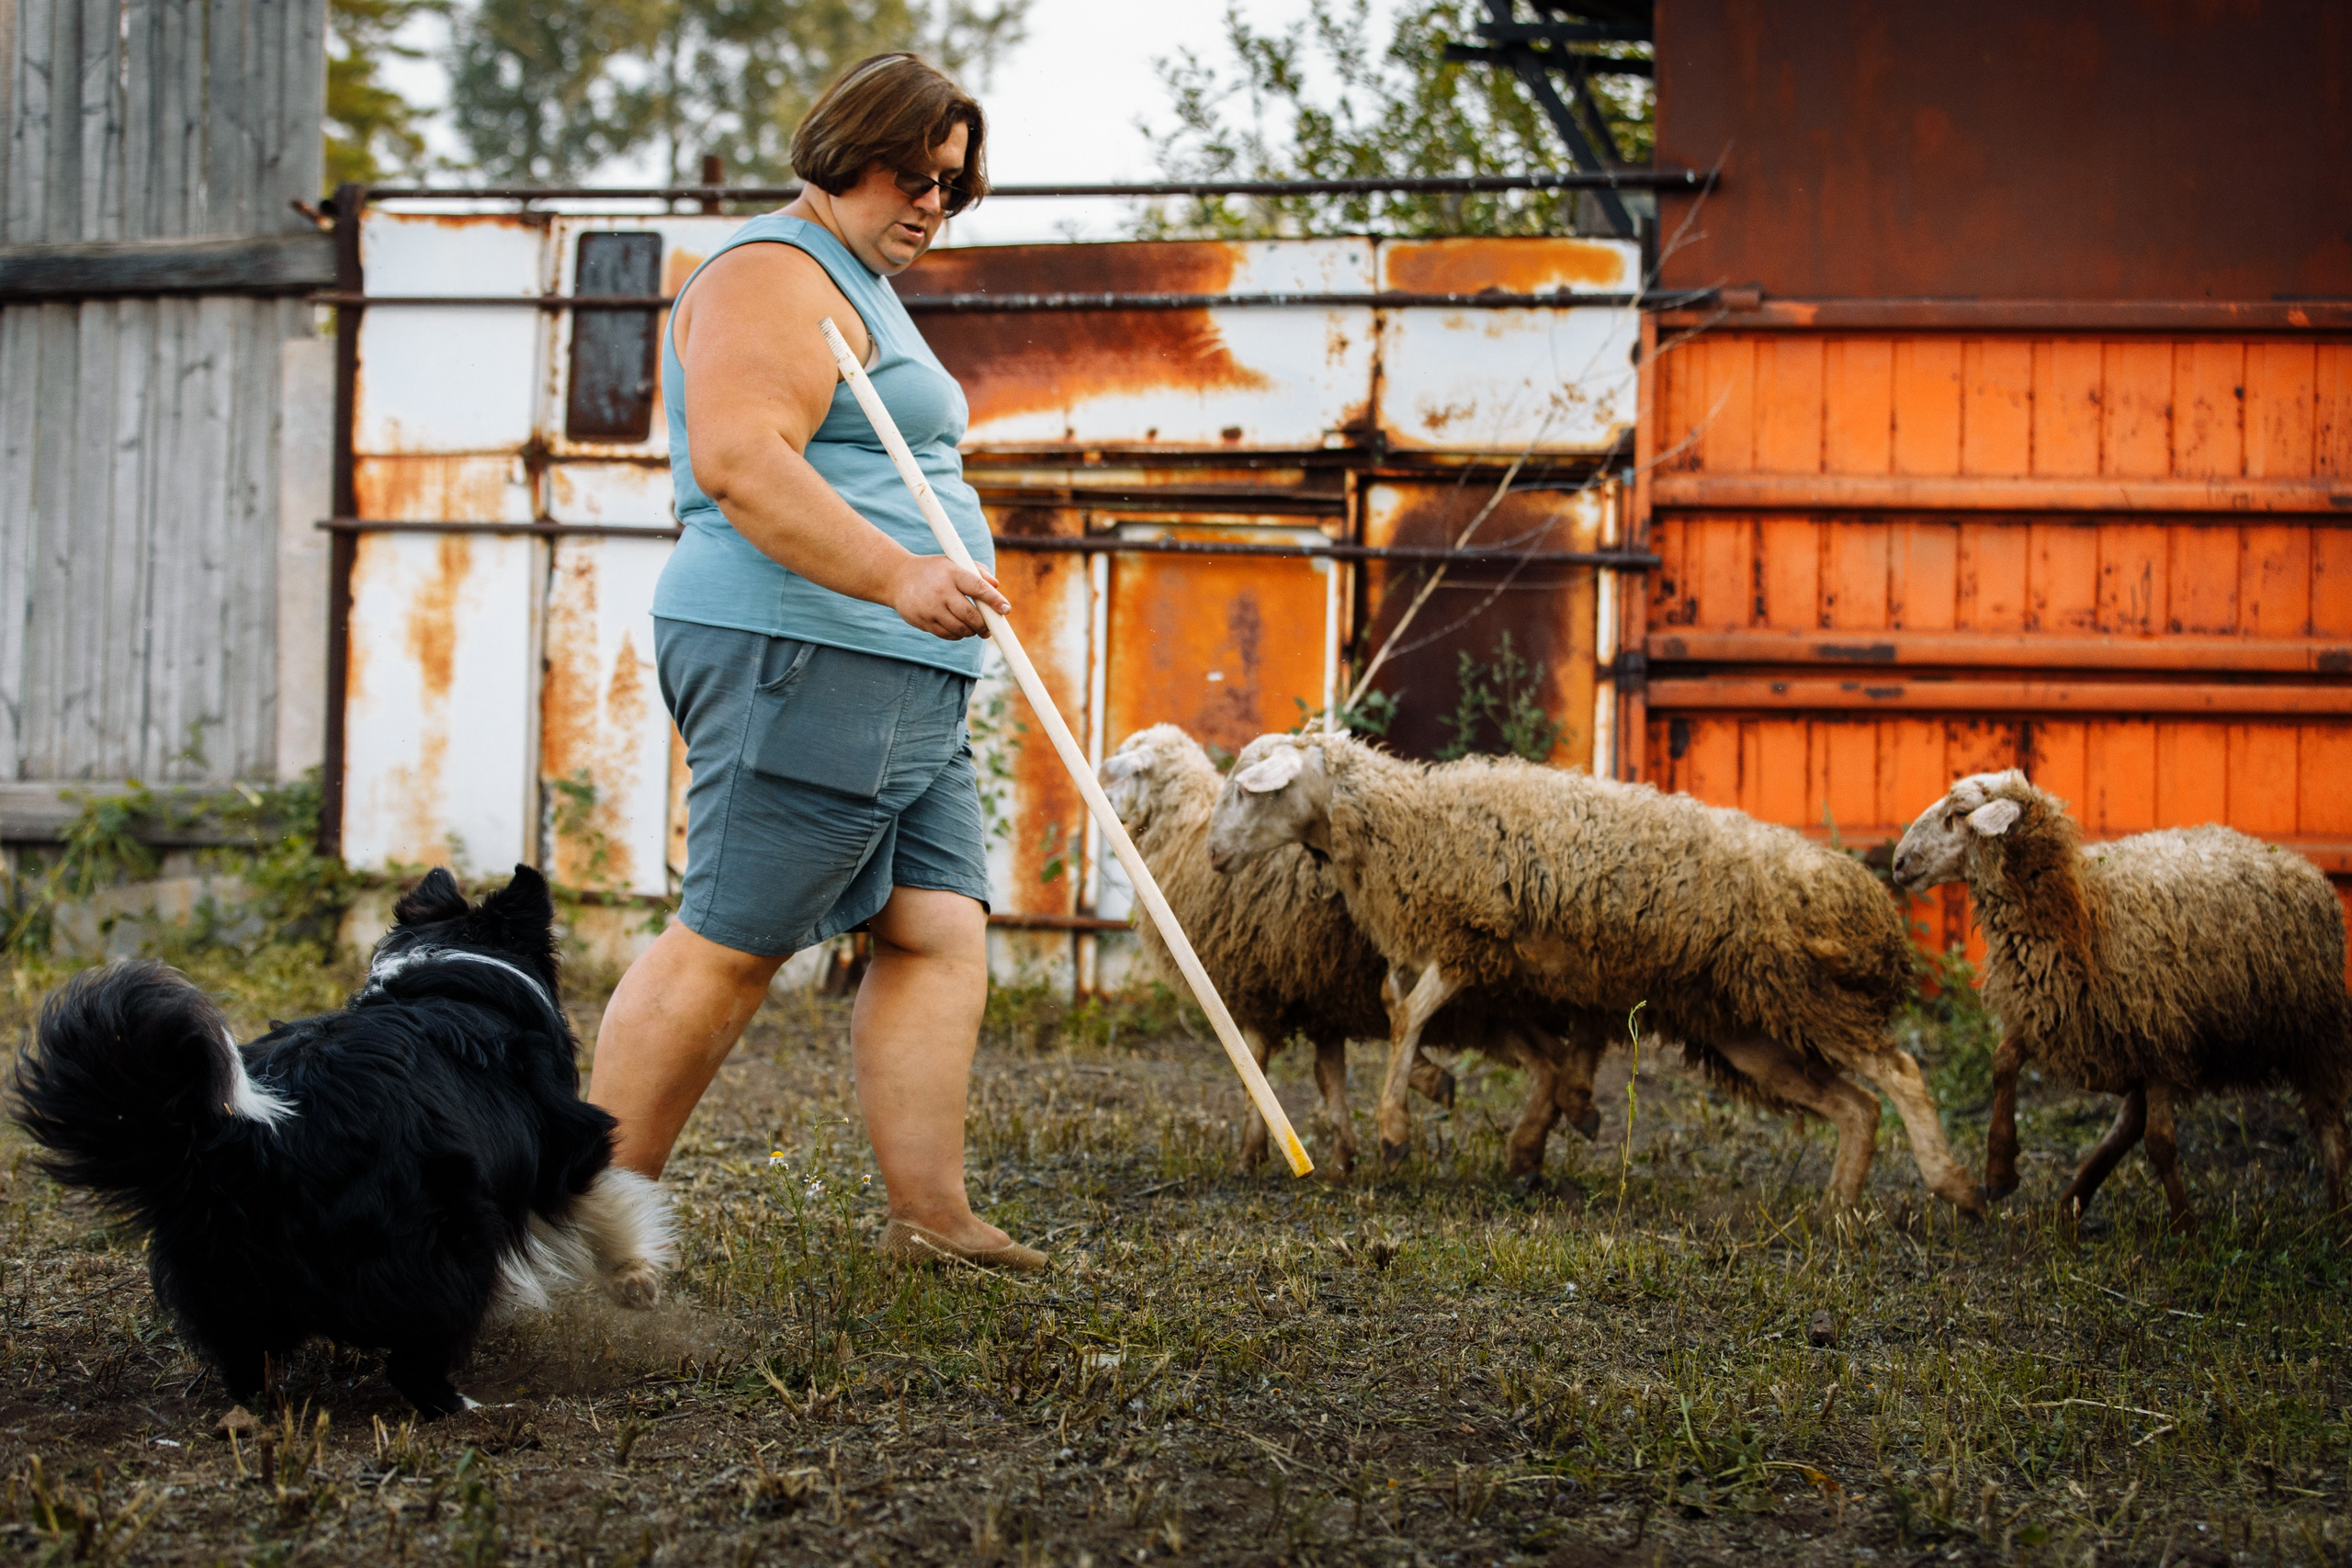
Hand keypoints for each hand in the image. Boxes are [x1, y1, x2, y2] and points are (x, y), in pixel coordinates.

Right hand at [889, 554, 1008, 639]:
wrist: (897, 578)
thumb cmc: (933, 570)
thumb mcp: (953, 563)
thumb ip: (976, 571)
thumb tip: (996, 586)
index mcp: (952, 573)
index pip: (978, 588)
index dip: (994, 600)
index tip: (1005, 609)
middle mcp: (941, 591)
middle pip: (971, 615)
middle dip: (984, 625)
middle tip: (989, 628)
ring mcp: (930, 608)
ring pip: (960, 629)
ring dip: (971, 631)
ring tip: (974, 628)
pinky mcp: (923, 621)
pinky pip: (947, 635)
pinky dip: (957, 635)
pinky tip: (959, 629)